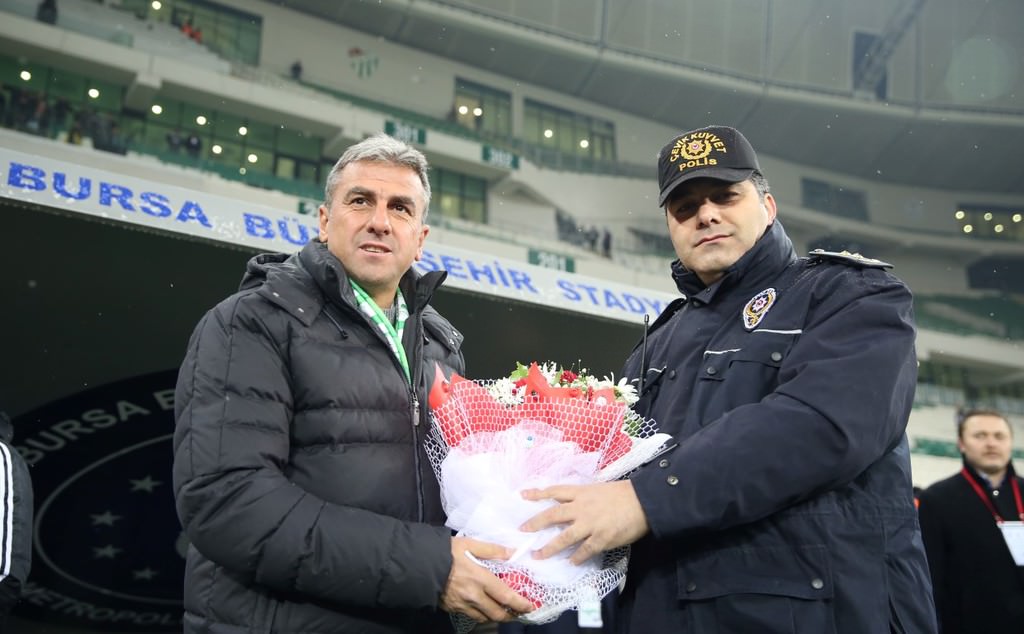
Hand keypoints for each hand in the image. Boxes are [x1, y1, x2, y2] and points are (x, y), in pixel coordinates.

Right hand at [440, 536, 536, 622]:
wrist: (418, 565)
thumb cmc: (445, 552)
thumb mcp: (468, 544)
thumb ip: (492, 550)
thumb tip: (512, 552)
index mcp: (480, 579)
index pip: (506, 596)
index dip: (520, 603)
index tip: (530, 606)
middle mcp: (474, 596)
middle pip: (497, 613)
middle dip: (511, 615)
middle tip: (519, 612)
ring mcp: (462, 605)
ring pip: (485, 618)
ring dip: (497, 616)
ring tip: (503, 611)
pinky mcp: (453, 609)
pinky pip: (472, 616)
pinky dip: (482, 615)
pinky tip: (484, 608)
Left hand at [519, 480, 648, 564]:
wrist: (644, 501)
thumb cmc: (623, 494)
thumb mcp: (598, 489)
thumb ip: (583, 497)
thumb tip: (570, 503)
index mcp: (581, 492)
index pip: (554, 491)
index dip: (538, 493)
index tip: (522, 495)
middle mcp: (581, 507)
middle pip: (553, 515)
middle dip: (536, 523)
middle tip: (522, 530)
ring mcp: (590, 524)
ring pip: (564, 537)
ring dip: (550, 548)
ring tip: (539, 555)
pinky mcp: (601, 538)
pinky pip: (585, 551)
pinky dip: (577, 557)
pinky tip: (571, 562)